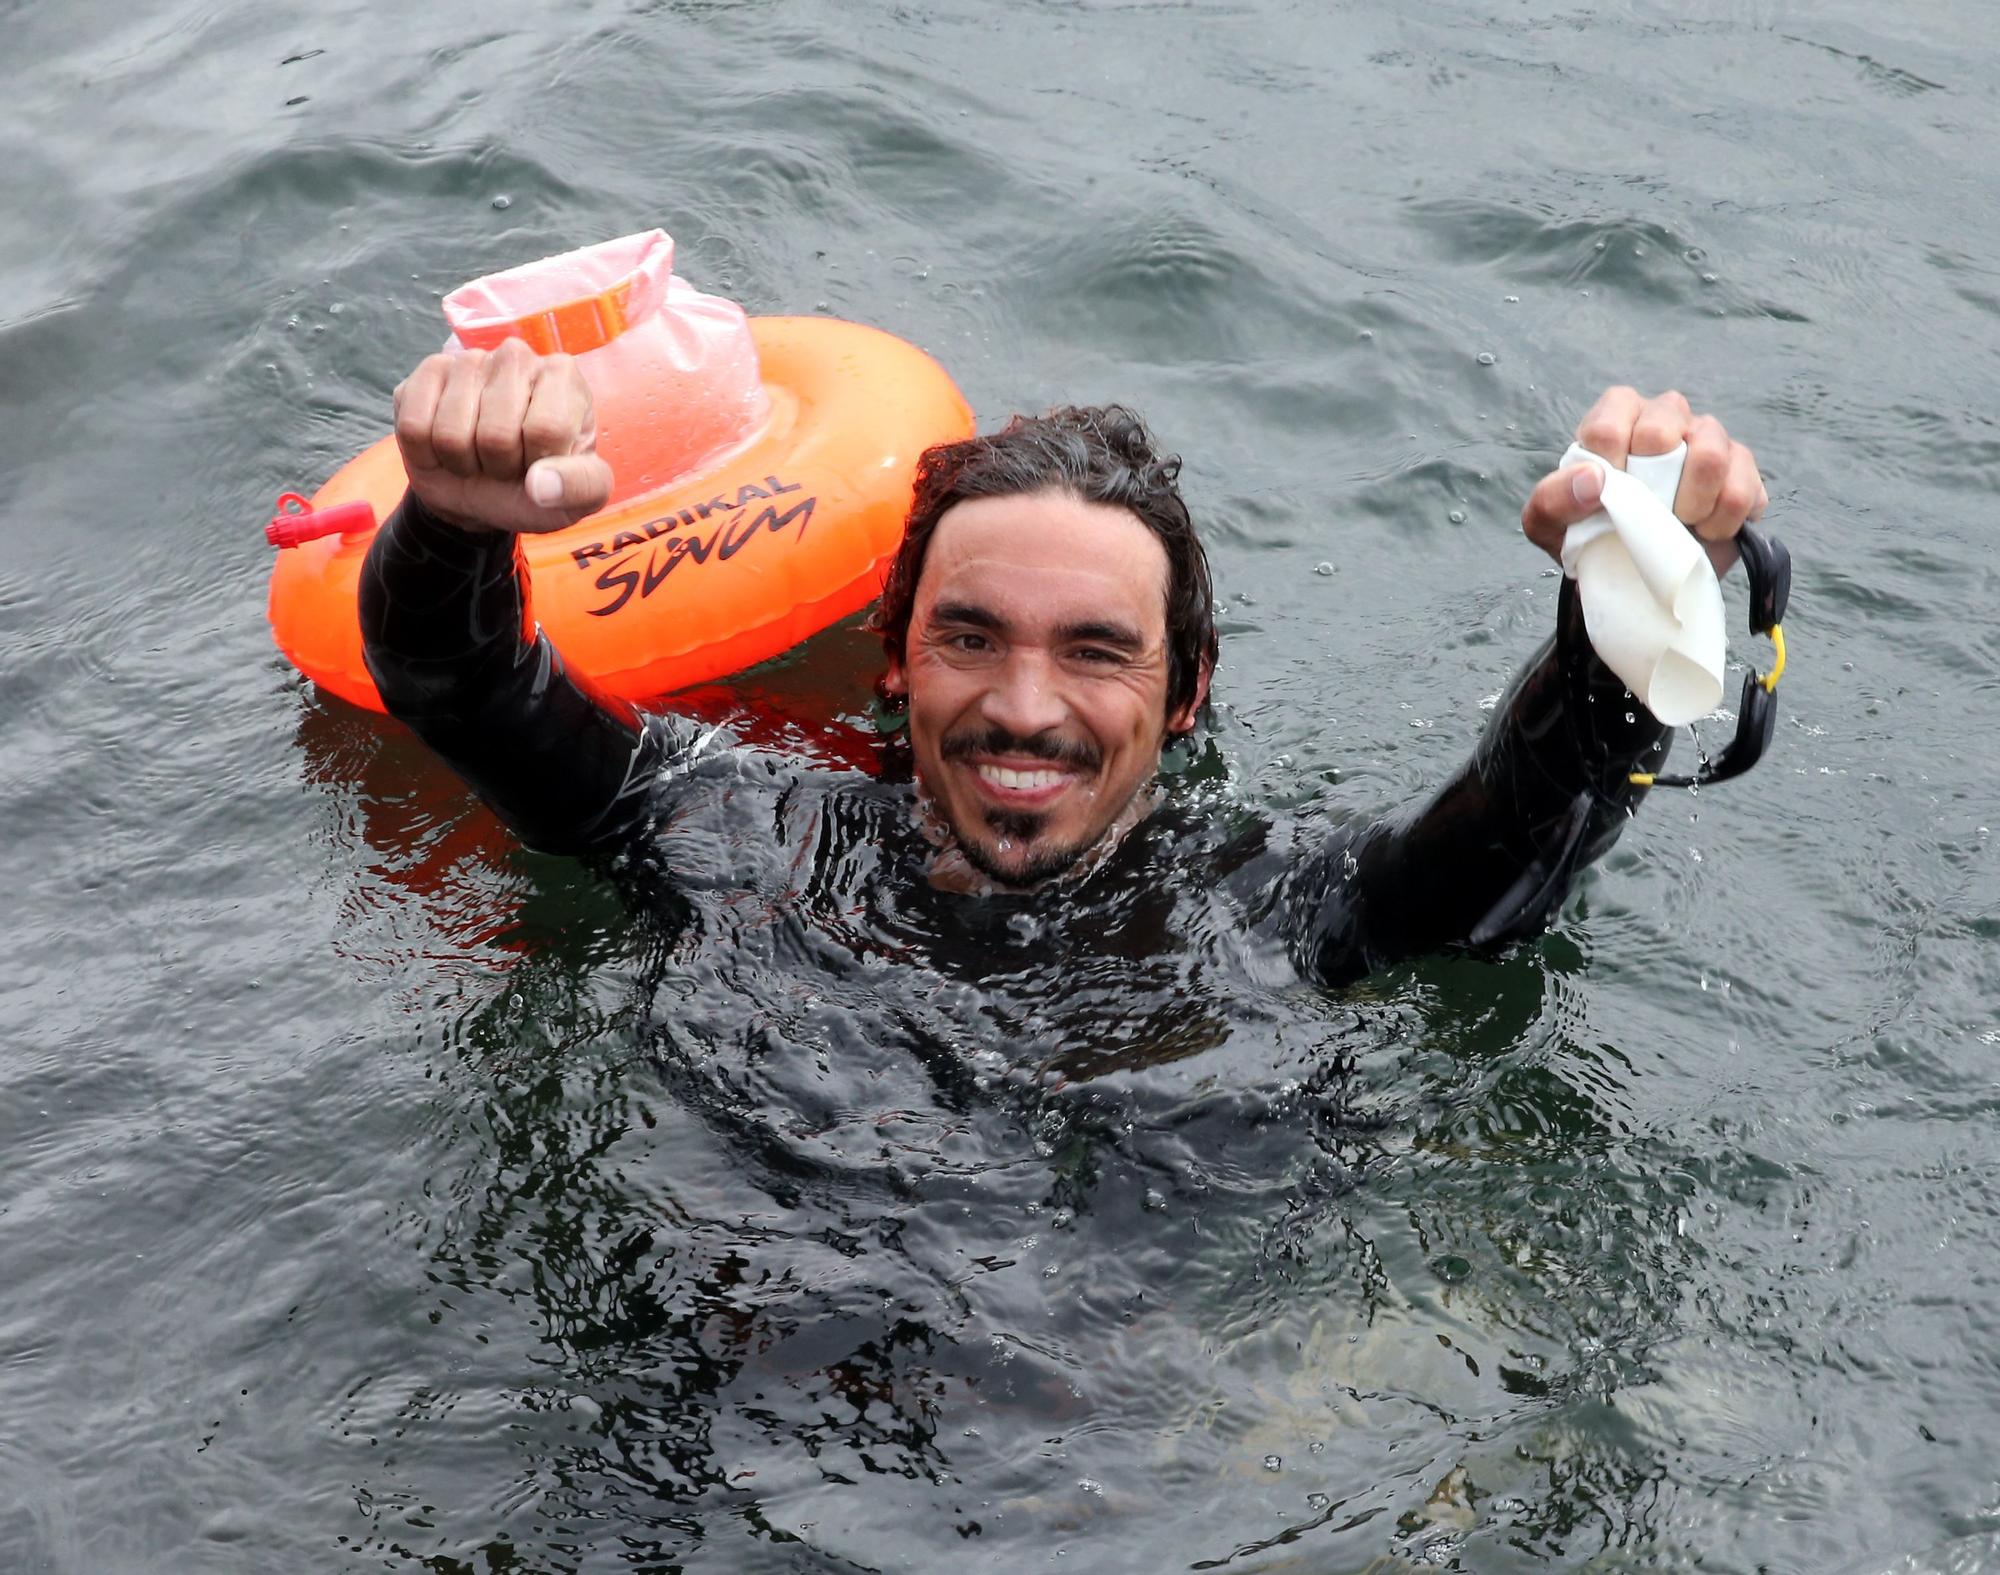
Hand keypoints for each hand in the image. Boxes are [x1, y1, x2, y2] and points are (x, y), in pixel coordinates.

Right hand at [392, 338, 613, 532]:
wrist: (486, 490)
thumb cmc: (539, 483)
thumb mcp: (579, 495)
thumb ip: (580, 488)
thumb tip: (540, 484)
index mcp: (562, 376)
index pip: (546, 429)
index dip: (537, 464)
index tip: (540, 462)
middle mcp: (515, 357)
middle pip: (496, 434)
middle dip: (498, 465)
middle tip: (505, 462)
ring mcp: (467, 361)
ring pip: (450, 434)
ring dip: (462, 461)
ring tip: (478, 454)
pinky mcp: (426, 374)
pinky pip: (413, 428)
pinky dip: (426, 454)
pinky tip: (444, 446)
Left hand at [1521, 387, 1767, 574]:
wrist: (1631, 569)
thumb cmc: (1586, 531)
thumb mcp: (1548, 524)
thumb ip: (1553, 499)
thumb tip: (1592, 480)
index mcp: (1616, 416)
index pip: (1610, 422)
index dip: (1607, 465)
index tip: (1605, 499)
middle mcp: (1665, 416)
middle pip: (1665, 424)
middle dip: (1651, 480)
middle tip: (1645, 513)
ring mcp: (1709, 440)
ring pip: (1712, 453)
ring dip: (1690, 503)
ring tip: (1677, 525)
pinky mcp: (1742, 472)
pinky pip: (1743, 489)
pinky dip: (1722, 522)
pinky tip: (1704, 532)